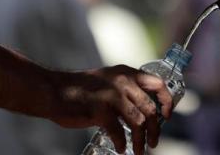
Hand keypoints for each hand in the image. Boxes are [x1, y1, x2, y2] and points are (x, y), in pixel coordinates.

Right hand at [49, 65, 173, 153]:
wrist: (52, 91)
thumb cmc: (79, 89)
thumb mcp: (107, 81)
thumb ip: (125, 90)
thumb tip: (143, 111)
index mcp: (125, 72)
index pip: (157, 84)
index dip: (167, 101)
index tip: (166, 116)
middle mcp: (121, 81)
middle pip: (150, 109)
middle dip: (155, 130)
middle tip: (153, 142)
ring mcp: (111, 95)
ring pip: (139, 122)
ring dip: (141, 141)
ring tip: (138, 150)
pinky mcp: (100, 110)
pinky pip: (119, 132)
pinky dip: (121, 143)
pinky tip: (120, 147)